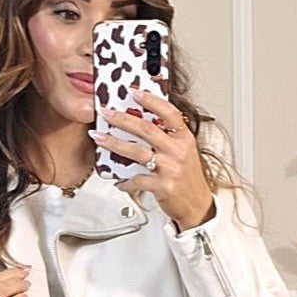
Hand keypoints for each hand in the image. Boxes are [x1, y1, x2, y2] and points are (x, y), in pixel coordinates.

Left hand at [91, 87, 214, 227]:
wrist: (197, 205)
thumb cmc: (187, 177)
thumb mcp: (183, 151)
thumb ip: (167, 136)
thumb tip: (141, 120)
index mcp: (184, 138)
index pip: (168, 113)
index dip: (150, 100)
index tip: (133, 91)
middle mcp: (178, 151)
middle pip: (146, 129)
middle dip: (122, 119)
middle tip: (106, 112)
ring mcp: (171, 168)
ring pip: (137, 152)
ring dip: (114, 143)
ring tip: (99, 138)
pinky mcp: (163, 186)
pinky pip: (137, 180)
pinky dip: (124, 181)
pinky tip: (118, 181)